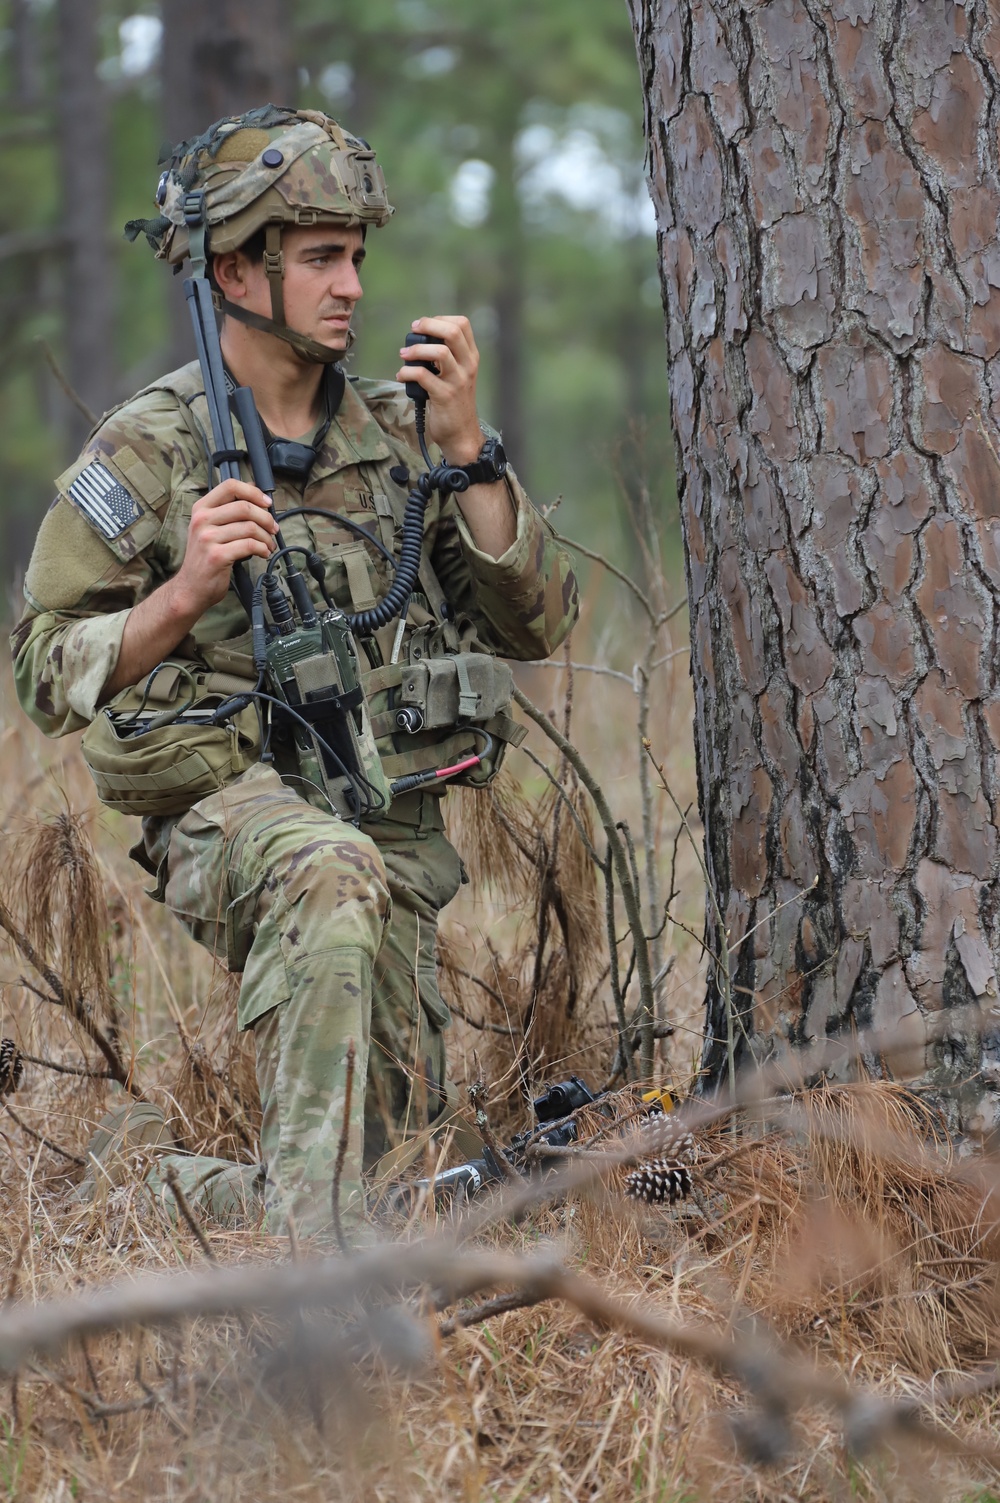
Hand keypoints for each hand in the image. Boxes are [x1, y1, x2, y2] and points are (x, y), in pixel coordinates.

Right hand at [172, 478, 276, 612]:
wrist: (190, 588)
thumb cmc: (205, 557)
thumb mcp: (209, 528)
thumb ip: (227, 513)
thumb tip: (258, 499)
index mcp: (201, 508)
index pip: (230, 486)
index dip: (253, 492)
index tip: (267, 503)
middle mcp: (202, 520)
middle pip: (244, 507)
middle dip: (266, 518)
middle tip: (273, 528)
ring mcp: (208, 538)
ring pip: (250, 527)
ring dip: (267, 537)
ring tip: (269, 545)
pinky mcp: (217, 556)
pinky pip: (249, 545)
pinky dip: (263, 549)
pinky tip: (264, 553)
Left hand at [397, 316, 483, 463]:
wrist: (461, 435)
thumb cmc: (454, 403)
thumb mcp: (457, 375)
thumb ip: (446, 357)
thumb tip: (420, 340)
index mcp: (471, 357)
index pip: (462, 324)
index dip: (440, 319)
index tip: (424, 326)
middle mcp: (468, 366)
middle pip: (453, 331)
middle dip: (428, 326)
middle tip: (413, 331)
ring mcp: (458, 381)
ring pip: (439, 352)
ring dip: (415, 350)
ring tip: (404, 355)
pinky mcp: (445, 396)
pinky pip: (423, 376)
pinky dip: (407, 372)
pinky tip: (401, 376)